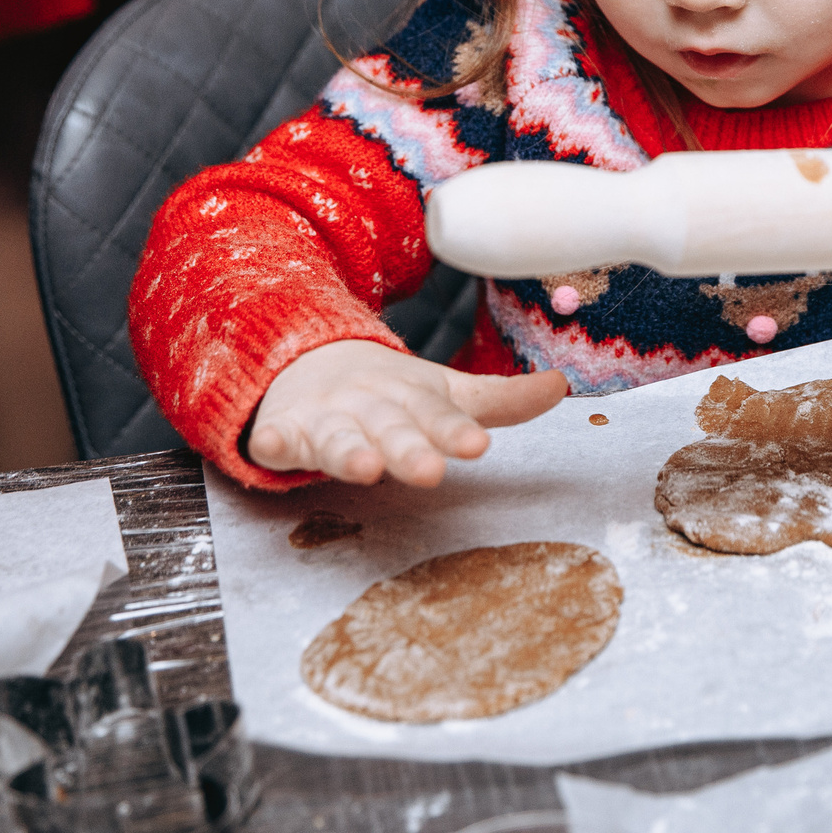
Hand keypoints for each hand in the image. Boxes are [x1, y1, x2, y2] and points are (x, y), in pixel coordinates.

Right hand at [248, 340, 568, 485]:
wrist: (308, 361)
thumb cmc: (390, 392)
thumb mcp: (443, 391)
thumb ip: (499, 398)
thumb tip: (562, 386)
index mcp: (413, 395)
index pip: (439, 413)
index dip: (456, 430)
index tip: (478, 445)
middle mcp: (372, 404)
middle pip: (392, 427)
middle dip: (409, 448)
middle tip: (429, 471)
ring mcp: (326, 417)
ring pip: (336, 437)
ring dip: (348, 451)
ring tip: (362, 469)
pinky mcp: (286, 430)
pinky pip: (277, 438)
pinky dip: (272, 442)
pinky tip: (269, 445)